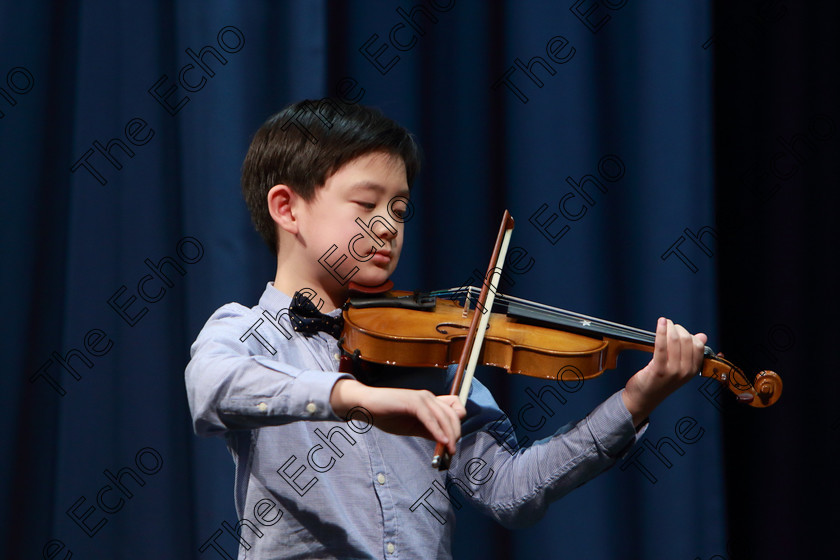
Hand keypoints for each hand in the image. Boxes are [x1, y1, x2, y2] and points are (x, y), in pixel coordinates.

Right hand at [330, 379, 466, 454]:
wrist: (366, 406)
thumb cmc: (388, 415)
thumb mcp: (413, 427)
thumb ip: (429, 431)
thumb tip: (445, 442)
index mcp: (430, 401)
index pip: (455, 408)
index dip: (457, 424)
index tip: (452, 441)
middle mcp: (429, 397)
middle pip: (453, 414)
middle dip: (456, 433)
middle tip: (451, 451)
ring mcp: (422, 398)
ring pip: (444, 416)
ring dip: (449, 435)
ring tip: (448, 450)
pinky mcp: (413, 401)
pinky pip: (430, 418)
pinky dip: (437, 430)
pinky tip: (441, 441)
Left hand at [622, 317, 707, 425]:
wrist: (643, 399)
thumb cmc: (658, 382)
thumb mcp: (678, 369)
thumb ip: (690, 353)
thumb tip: (702, 336)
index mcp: (692, 371)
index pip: (698, 345)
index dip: (688, 334)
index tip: (678, 331)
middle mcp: (685, 372)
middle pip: (687, 340)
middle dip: (678, 328)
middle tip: (669, 326)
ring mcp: (673, 372)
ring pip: (675, 341)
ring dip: (669, 328)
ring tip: (664, 323)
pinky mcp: (659, 370)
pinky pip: (661, 346)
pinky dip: (661, 332)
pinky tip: (661, 324)